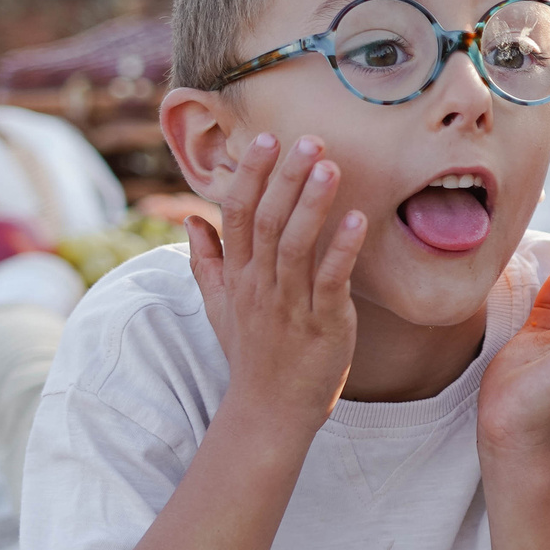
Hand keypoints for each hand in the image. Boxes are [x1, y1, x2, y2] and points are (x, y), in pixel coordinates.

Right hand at [186, 134, 363, 425]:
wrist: (270, 411)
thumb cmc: (252, 354)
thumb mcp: (221, 306)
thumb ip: (207, 261)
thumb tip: (191, 220)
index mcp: (238, 276)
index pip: (236, 214)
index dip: (251, 175)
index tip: (267, 138)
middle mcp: (259, 285)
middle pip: (265, 221)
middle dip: (285, 178)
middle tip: (308, 139)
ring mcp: (289, 304)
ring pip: (295, 245)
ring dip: (312, 204)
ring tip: (329, 166)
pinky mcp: (323, 324)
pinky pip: (330, 281)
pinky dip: (342, 249)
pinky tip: (358, 220)